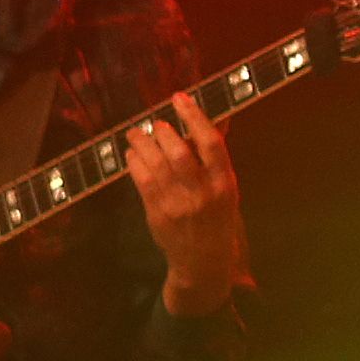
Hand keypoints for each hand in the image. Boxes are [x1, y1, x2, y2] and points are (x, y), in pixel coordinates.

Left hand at [124, 94, 248, 313]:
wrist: (204, 261)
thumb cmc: (219, 219)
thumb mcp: (227, 188)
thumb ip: (216, 157)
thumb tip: (214, 119)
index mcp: (226, 184)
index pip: (211, 143)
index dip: (194, 116)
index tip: (180, 98)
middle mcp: (202, 193)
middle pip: (179, 153)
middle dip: (163, 132)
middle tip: (155, 122)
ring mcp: (178, 205)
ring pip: (156, 165)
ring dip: (142, 143)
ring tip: (136, 132)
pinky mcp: (157, 213)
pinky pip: (142, 181)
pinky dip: (135, 162)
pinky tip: (132, 153)